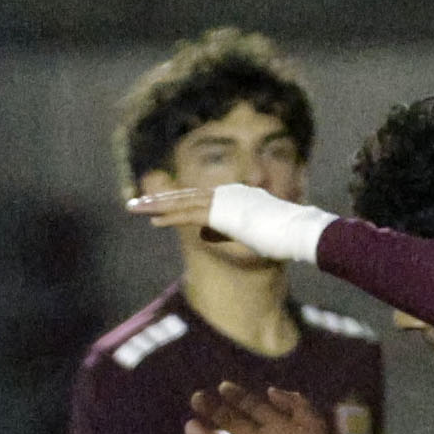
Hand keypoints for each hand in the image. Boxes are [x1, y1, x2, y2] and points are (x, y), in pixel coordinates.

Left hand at [126, 183, 330, 262]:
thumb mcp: (269, 232)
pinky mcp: (220, 213)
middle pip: (186, 195)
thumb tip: (261, 239)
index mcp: (238, 195)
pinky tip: (153, 221)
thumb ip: (256, 231)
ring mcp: (223, 202)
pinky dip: (170, 217)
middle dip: (160, 198)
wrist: (298, 231)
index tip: (162, 205)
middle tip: (137, 202)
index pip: (202, 197)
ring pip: (182, 202)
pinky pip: (188, 215)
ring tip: (135, 208)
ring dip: (157, 205)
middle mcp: (227, 194)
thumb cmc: (291, 236)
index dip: (179, 201)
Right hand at [186, 383, 360, 433]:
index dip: (238, 397)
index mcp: (276, 426)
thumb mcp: (312, 422)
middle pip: (233, 424)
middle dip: (215, 411)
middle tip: (197, 398)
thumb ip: (294, 404)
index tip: (223, 387)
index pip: (252, 407)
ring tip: (190, 426)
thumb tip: (270, 390)